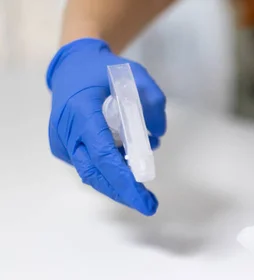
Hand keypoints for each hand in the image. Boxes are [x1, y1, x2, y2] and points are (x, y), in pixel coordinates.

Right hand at [47, 38, 165, 215]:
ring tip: (142, 192)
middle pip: (94, 172)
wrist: (71, 66)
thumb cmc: (102, 70)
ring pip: (90, 173)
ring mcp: (61, 140)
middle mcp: (66, 130)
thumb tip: (158, 134)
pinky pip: (88, 165)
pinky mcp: (63, 146)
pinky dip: (109, 172)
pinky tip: (128, 169)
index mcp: (80, 110)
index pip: (102, 153)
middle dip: (122, 192)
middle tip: (149, 205)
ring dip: (117, 184)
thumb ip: (152, 100)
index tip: (143, 196)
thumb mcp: (135, 74)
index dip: (123, 178)